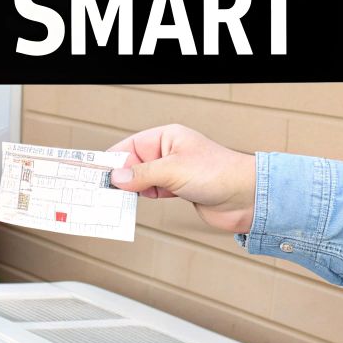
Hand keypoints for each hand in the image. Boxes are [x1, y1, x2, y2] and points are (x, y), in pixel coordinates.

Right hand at [107, 123, 256, 233]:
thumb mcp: (174, 171)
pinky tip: (131, 205)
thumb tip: (117, 178)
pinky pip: (151, 192)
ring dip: (129, 190)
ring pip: (141, 180)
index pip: (130, 146)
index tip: (94, 173)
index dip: (112, 160)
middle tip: (100, 191)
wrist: (247, 198)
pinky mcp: (178, 190)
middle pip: (132, 164)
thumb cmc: (219, 173)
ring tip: (112, 200)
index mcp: (167, 137)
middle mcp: (168, 153)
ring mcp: (172, 172)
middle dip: (118, 177)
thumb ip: (142, 174)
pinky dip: (141, 198)